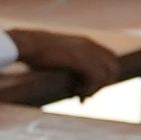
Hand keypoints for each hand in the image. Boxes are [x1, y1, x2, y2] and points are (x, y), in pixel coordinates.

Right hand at [7, 27, 123, 96]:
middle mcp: (90, 45)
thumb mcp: (62, 55)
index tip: (90, 87)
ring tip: (79, 96)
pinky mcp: (79, 60)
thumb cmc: (39, 52)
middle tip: (86, 95)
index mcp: (88, 42)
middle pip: (113, 69)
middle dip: (102, 85)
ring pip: (106, 76)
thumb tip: (78, 85)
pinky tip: (75, 93)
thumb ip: (74, 64)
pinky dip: (87, 90)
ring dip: (94, 90)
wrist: (27, 44)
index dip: (105, 77)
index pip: (112, 60)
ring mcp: (86, 52)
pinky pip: (95, 79)